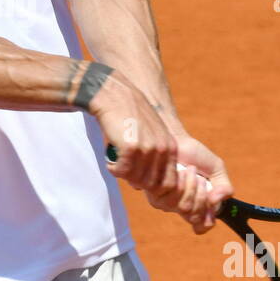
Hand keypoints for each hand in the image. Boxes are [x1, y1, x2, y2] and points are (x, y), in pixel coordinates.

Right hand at [92, 75, 180, 192]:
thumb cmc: (127, 115)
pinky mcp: (131, 148)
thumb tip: (144, 183)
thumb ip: (154, 155)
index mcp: (170, 147)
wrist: (113, 95)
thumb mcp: (150, 134)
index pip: (169, 183)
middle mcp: (162, 149)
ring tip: (115, 158)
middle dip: (135, 180)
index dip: (152, 185)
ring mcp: (148, 149)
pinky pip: (120, 171)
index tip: (137, 177)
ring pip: (135, 179)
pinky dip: (112, 167)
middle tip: (122, 167)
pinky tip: (109, 153)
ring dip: (122, 172)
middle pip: (151, 184)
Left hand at [144, 134, 233, 234]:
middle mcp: (181, 208)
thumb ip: (225, 187)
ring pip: (185, 208)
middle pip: (195, 217)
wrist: (177, 140)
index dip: (207, 220)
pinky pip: (172, 197)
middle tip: (202, 179)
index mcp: (198, 205)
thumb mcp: (217, 170)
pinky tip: (180, 170)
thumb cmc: (196, 155)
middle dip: (202, 195)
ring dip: (192, 185)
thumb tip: (217, 202)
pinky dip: (182, 181)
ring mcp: (167, 203)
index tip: (211, 202)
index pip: (201, 227)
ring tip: (190, 171)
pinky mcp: (155, 194)